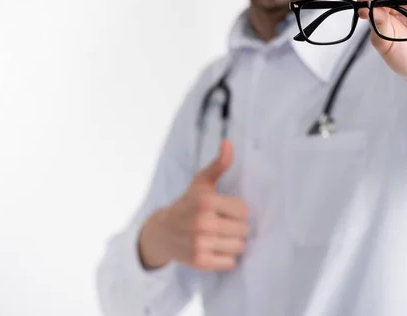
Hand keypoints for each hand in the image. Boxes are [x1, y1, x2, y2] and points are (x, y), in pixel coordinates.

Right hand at [138, 140, 248, 270]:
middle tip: (222, 225)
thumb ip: (219, 164)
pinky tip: (215, 249)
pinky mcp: (200, 261)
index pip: (244, 210)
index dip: (237, 211)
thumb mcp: (201, 183)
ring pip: (239, 247)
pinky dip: (225, 258)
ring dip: (232, 243)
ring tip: (220, 237)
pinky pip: (229, 263)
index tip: (225, 211)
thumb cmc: (187, 204)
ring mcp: (200, 243)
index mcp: (206, 201)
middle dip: (235, 227)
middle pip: (243, 230)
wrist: (162, 232)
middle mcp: (203, 222)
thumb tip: (228, 143)